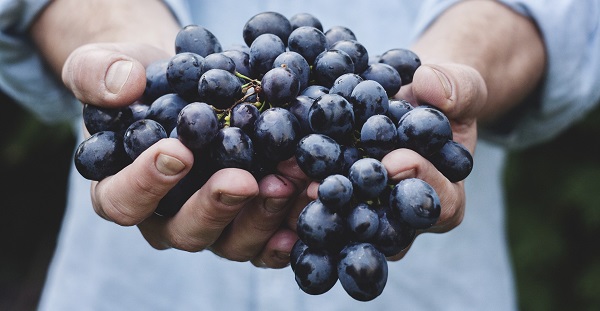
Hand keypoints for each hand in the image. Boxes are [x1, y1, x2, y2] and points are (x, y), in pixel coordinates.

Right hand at [63, 43, 310, 267]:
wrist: (185, 86)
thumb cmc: (140, 82)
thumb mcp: (104, 65)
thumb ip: (97, 74)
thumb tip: (123, 87)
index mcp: (121, 190)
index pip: (123, 202)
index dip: (146, 183)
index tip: (177, 151)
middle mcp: (165, 218)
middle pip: (185, 231)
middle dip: (216, 207)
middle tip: (243, 180)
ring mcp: (211, 224)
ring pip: (232, 241)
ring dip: (263, 215)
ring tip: (289, 180)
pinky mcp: (247, 222)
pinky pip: (268, 240)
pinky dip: (290, 225)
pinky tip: (309, 202)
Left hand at [286, 62, 486, 260]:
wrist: (407, 100)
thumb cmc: (439, 99)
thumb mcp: (460, 86)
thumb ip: (457, 88)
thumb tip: (430, 86)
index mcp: (443, 198)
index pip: (439, 204)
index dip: (420, 183)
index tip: (396, 160)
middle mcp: (403, 218)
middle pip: (385, 228)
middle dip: (357, 206)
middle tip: (327, 188)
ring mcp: (367, 214)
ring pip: (345, 224)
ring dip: (317, 206)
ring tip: (292, 183)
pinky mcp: (337, 203)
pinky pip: (319, 206)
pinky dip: (296, 192)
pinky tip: (273, 177)